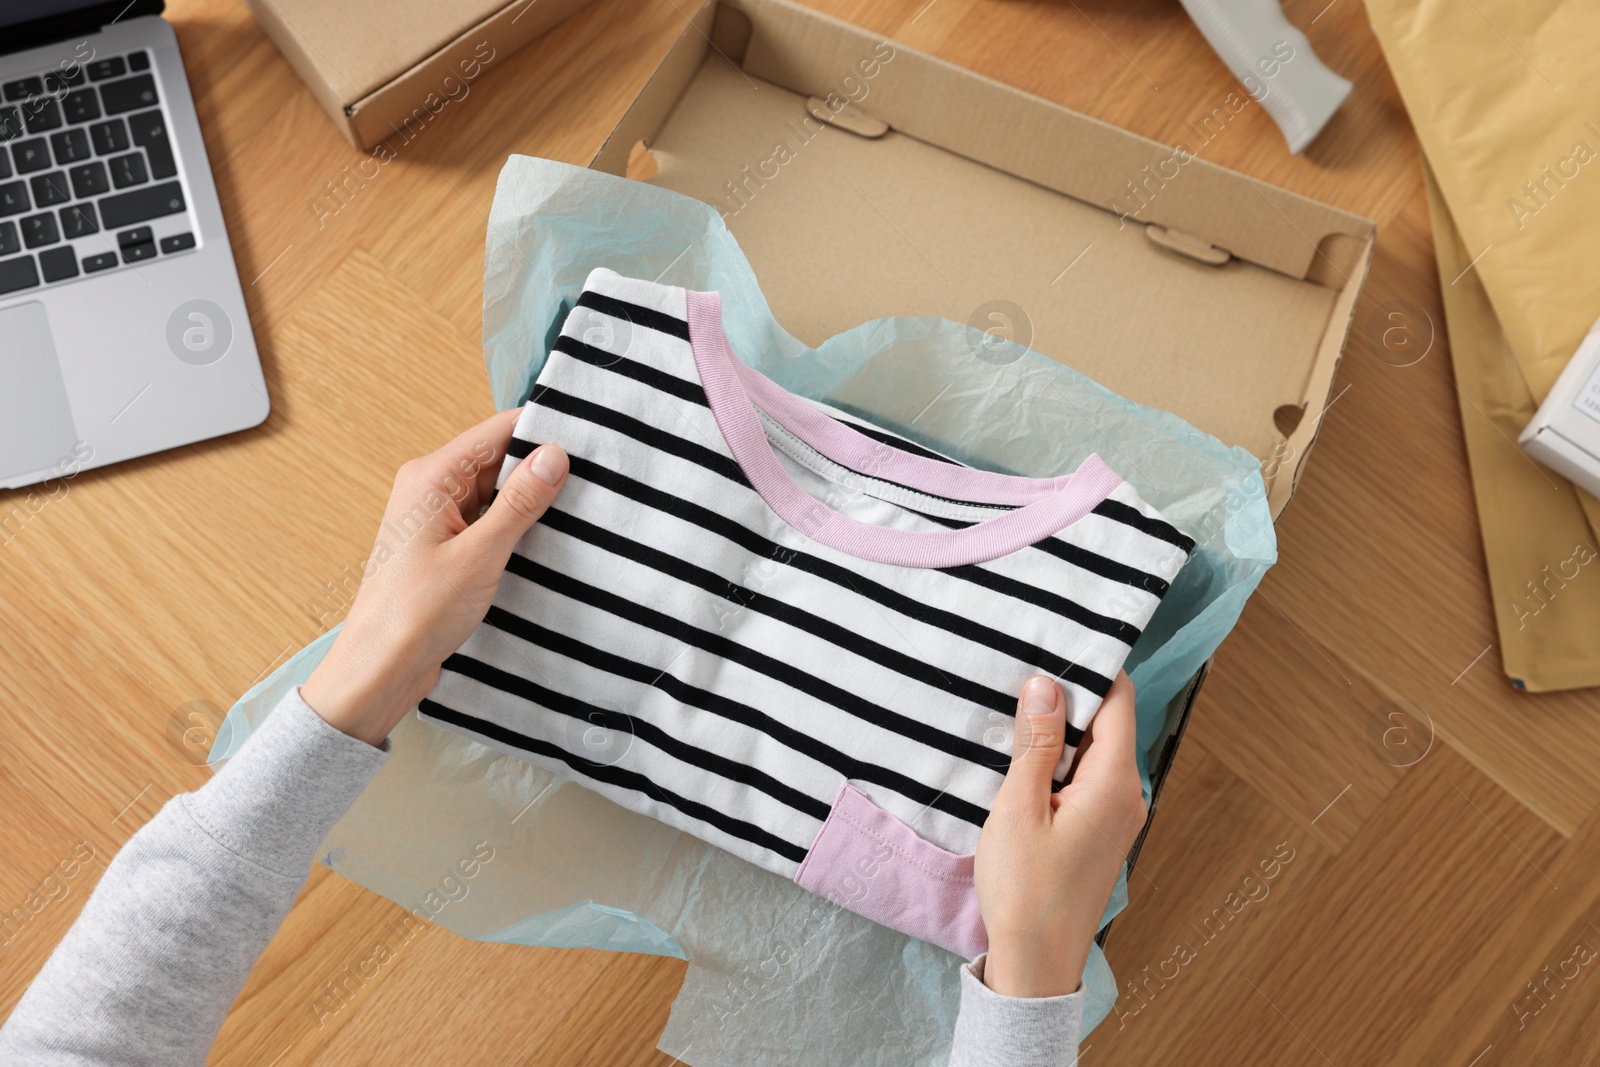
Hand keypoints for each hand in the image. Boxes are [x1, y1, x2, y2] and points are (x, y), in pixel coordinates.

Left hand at [300, 408, 567, 745]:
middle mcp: (430, 490)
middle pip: (498, 459)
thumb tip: (554, 454)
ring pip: (495, 493)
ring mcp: (436, 520)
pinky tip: (546, 541)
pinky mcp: (444, 548)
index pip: (496, 431)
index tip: (588, 439)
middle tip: (595, 479)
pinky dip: (514, 528)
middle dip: (541, 469)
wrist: (380, 669)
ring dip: (529, 503)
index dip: (541, 431)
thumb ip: (519, 502)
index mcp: (431, 478)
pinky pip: (487, 522)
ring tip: (579, 510)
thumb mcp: (480, 555)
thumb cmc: (417, 613)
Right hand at [975, 672, 1146, 996]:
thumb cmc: (1025, 892)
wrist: (1035, 965)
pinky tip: (1023, 761)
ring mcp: (1117, 818)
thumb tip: (1047, 685)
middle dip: (1068, 698)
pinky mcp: (1099, 834)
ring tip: (1015, 714)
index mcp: (1115, 785)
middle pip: (1107, 724)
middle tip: (1021, 673)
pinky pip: (1086, 780)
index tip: (1053, 644)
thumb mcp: (1019, 808)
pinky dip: (1058, 764)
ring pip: (1094, 753)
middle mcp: (1128, 797)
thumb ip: (1037, 742)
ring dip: (1059, 734)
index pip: (1119, 702)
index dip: (1090, 669)